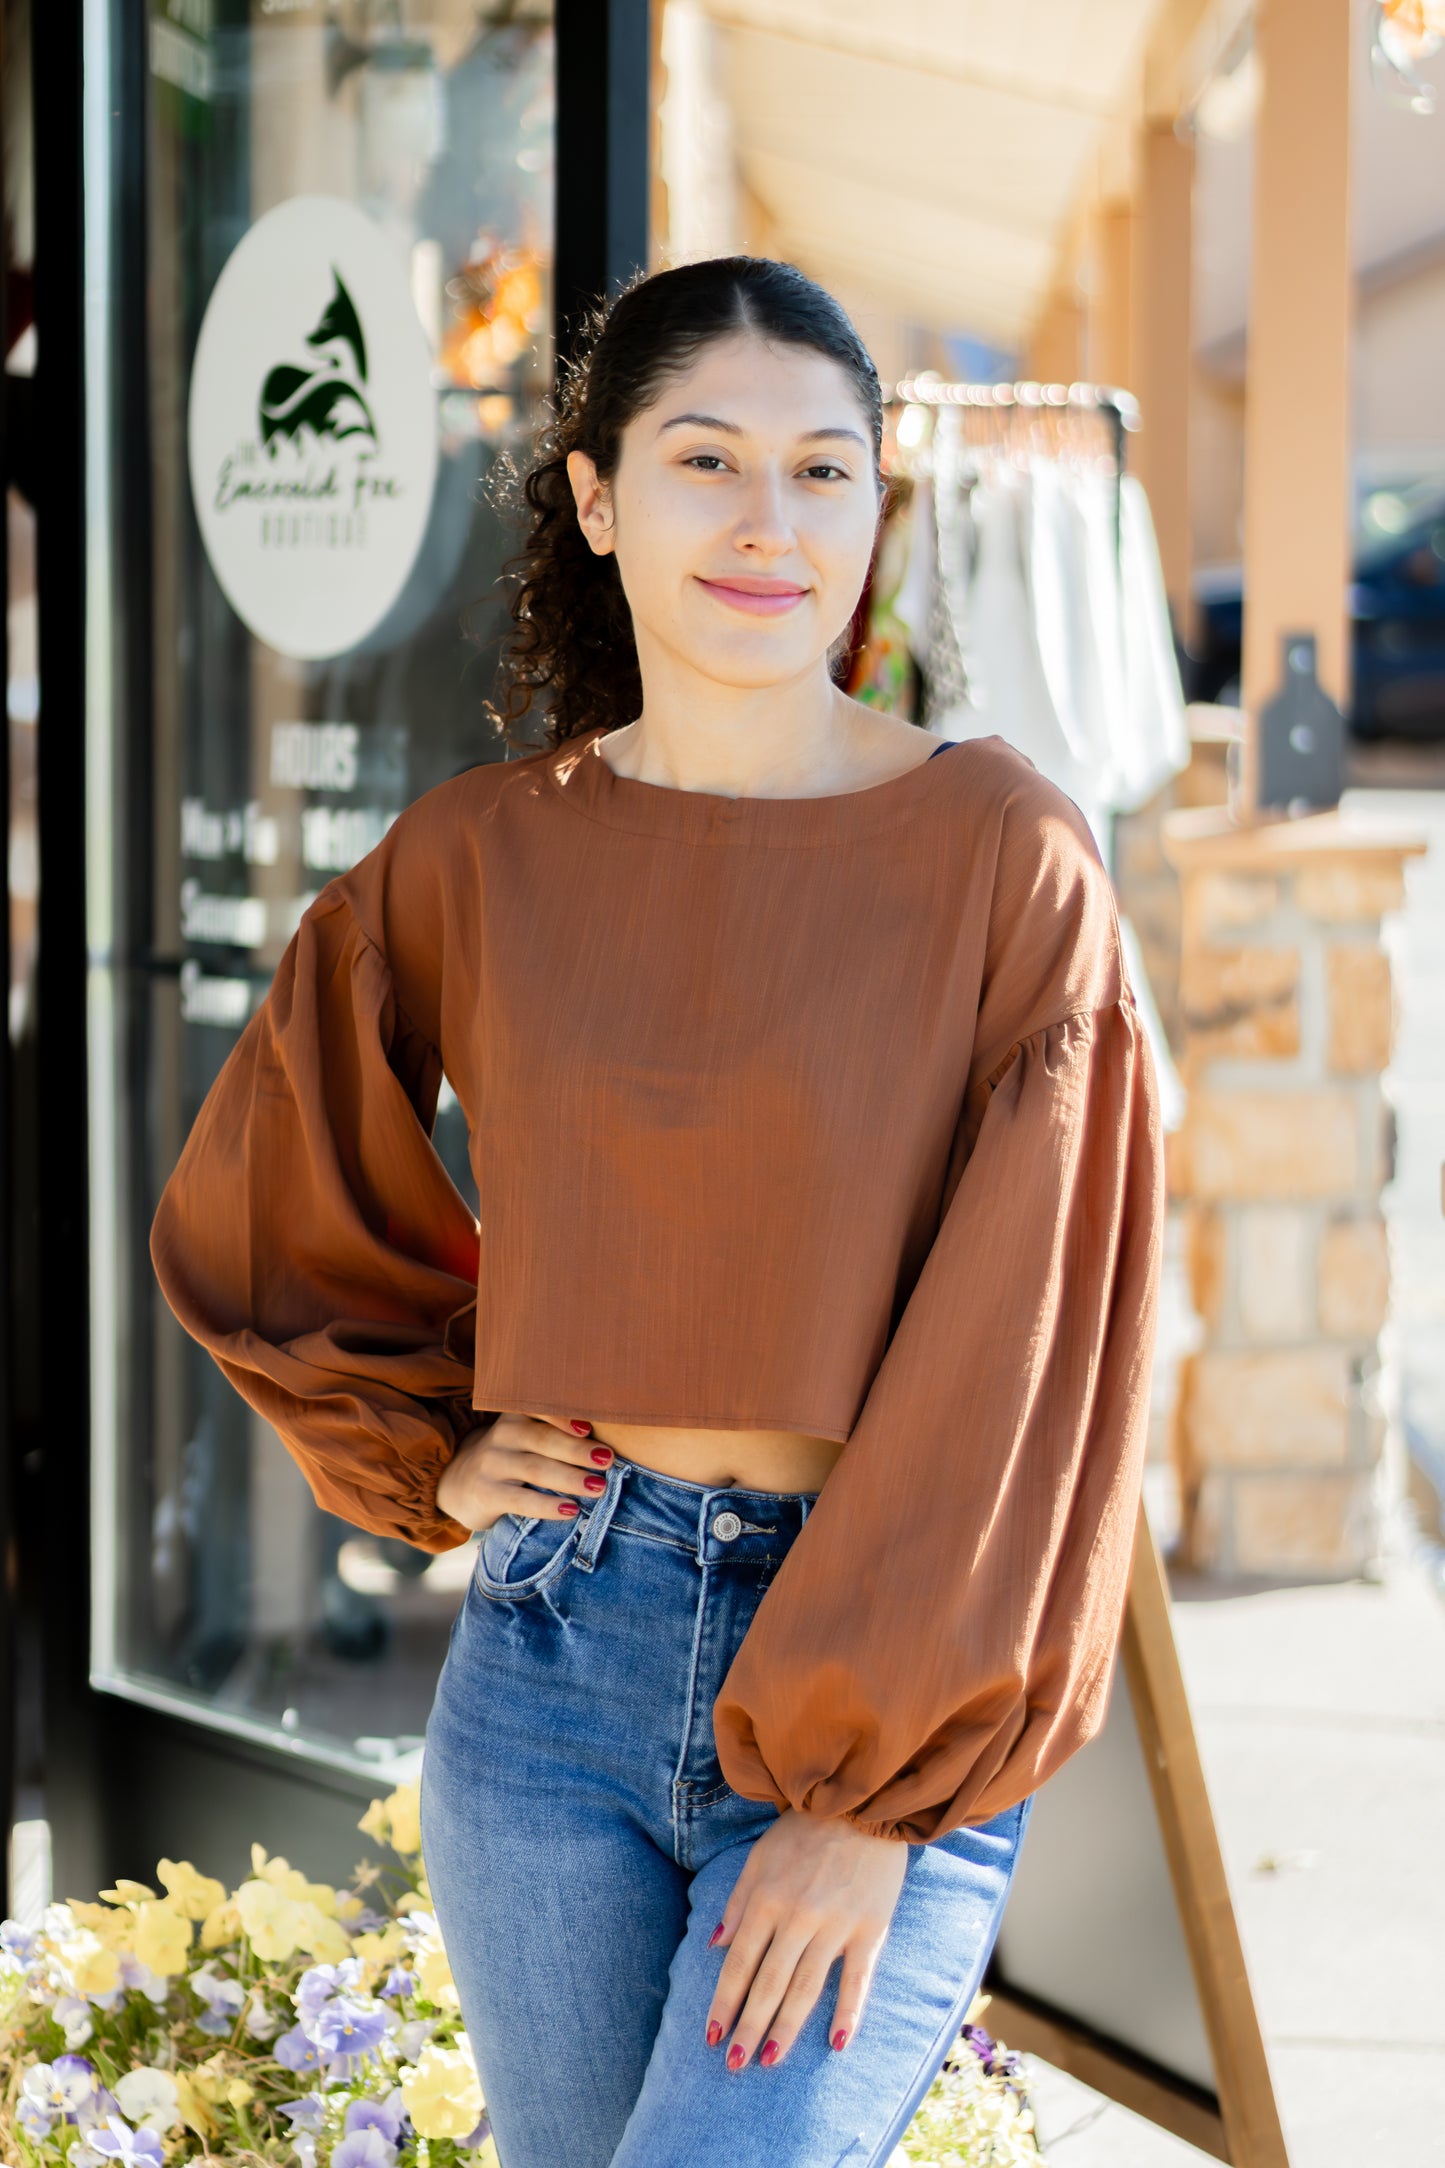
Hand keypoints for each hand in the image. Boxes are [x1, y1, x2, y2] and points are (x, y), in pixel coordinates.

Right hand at [434, 1411, 610, 1533]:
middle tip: (608, 1459)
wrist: (456, 1484)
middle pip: (544, 1440)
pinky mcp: (486, 1494)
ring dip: (570, 1478)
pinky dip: (547, 1506)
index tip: (589, 1427)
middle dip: (578, 1450)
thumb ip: (554, 1432)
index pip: (539, 1408)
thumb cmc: (508, 1458)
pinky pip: (521, 1500)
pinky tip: (571, 1510)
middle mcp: (502, 1435)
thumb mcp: (523, 1437)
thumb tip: (608, 1441)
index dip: (563, 1416)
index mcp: (516, 1415)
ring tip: (598, 1487)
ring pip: (535, 1469)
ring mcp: (491, 1464)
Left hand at [704, 1808, 907, 2069]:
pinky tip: (837, 2044)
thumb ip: (738, 1902)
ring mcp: (835, 1926)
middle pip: (769, 1984)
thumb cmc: (804, 1830)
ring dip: (786, 2028)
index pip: (739, 1963)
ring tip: (769, 2060)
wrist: (860, 1804)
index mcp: (767, 1899)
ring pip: (806, 1988)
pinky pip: (858, 1979)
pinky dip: (848, 2013)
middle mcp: (798, 1918)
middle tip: (734, 2064)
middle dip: (748, 2027)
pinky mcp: (870, 1930)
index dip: (724, 2002)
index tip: (711, 2036)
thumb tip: (714, 1944)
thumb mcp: (759, 1856)